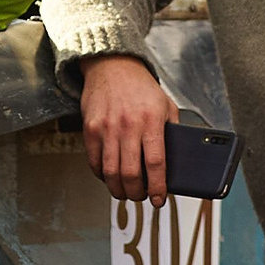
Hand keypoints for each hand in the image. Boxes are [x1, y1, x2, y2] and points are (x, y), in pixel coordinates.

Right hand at [79, 55, 178, 202]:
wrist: (112, 65)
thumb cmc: (141, 88)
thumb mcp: (166, 106)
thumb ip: (170, 133)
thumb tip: (174, 165)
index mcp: (151, 120)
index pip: (156, 164)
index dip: (157, 187)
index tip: (158, 199)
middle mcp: (128, 125)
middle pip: (130, 174)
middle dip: (137, 194)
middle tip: (141, 197)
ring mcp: (107, 127)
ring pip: (110, 172)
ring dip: (118, 190)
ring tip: (125, 192)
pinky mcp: (90, 128)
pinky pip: (94, 162)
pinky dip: (102, 176)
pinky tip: (110, 177)